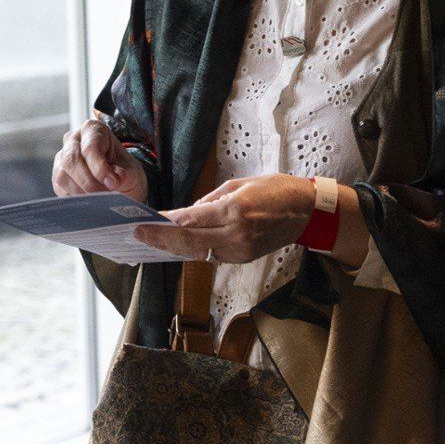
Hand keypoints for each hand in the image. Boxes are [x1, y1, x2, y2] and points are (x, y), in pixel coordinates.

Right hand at [52, 118, 148, 201]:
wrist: (118, 184)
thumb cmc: (124, 172)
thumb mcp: (132, 172)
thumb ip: (125, 174)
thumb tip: (117, 178)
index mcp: (93, 130)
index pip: (90, 148)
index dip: (100, 168)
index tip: (112, 183)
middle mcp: (73, 141)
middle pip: (71, 160)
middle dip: (88, 182)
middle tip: (104, 197)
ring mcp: (62, 159)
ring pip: (62, 175)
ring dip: (81, 192)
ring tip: (100, 201)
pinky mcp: (58, 177)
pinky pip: (60, 189)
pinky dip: (76, 199)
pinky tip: (90, 203)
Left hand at [134, 174, 314, 263]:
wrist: (307, 212)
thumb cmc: (275, 190)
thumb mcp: (240, 185)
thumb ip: (210, 201)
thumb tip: (186, 213)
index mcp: (235, 211)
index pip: (191, 220)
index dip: (165, 223)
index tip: (145, 221)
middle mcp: (236, 234)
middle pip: (190, 242)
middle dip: (161, 240)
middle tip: (137, 235)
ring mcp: (241, 250)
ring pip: (199, 253)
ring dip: (172, 248)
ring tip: (149, 241)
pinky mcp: (244, 258)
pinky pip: (212, 255)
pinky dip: (192, 250)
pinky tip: (175, 245)